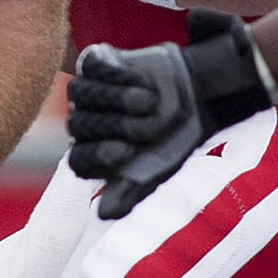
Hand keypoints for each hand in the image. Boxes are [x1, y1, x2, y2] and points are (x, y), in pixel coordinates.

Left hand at [66, 10, 277, 218]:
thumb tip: (103, 215)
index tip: (127, 152)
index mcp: (93, 154)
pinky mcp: (98, 62)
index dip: (100, 155)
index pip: (78, 160)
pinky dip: (117, 73)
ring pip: (81, 93)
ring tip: (148, 100)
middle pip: (79, 126)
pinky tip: (142, 80)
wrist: (199, 97)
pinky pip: (92, 65)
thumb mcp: (158, 170)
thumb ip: (131, 192)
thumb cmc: (176, 139)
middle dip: (117, 125)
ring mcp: (90, 91)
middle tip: (150, 125)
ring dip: (116, 98)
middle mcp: (86, 123)